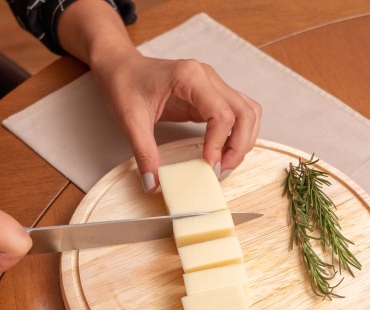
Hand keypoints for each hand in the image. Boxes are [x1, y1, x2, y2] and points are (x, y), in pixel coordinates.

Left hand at [56, 0, 261, 192]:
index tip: (208, 166)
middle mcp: (208, 78)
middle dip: (239, 146)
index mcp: (190, 77)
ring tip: (225, 163)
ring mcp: (213, 86)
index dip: (219, 144)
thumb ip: (144, 152)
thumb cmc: (125, 83)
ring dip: (243, 140)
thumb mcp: (130, 119)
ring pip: (248, 112)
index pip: (222, 113)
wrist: (120, 67)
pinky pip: (238, 113)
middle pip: (245, 112)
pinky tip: (223, 151)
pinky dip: (238, 134)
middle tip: (221, 170)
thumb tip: (153, 183)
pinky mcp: (211, 96)